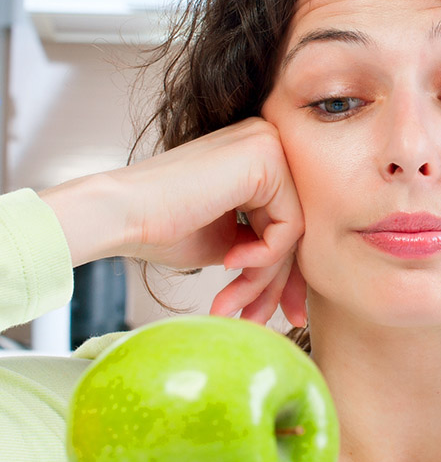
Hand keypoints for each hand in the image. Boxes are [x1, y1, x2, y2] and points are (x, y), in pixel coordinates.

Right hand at [40, 117, 306, 325]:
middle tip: (258, 319)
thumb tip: (299, 287)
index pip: (289, 222)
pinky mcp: (267, 158)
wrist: (119, 215)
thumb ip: (266, 249)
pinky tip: (230, 260)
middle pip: (294, 227)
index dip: (285, 275)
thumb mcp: (230, 242)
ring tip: (231, 301)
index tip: (284, 314)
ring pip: (292, 231)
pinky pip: (289, 225)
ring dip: (263, 277)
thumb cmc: (161, 228)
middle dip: (276, 283)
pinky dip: (264, 255)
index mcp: (259, 157)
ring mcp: (269, 145)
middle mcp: (269, 142)